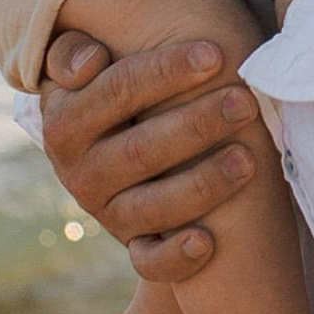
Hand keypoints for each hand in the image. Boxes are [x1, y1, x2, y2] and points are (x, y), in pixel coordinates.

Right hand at [39, 24, 263, 281]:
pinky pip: (150, 261)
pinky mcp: (134, 246)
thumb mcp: (92, 73)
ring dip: (201, 184)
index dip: (165, 71)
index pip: (117, 90)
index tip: (216, 53)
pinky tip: (207, 241)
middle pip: (140, 148)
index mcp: (65, 121)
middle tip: (245, 101)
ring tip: (248, 159)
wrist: (131, 166)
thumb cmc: (126, 99)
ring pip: (151, 206)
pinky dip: (175, 256)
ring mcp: (107, 214)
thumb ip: (74, 52)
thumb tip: (90, 60)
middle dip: (196, 123)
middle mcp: (79, 172)